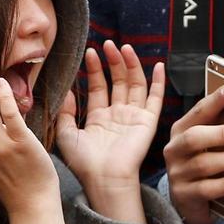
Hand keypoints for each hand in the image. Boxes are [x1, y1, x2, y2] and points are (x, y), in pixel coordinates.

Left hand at [55, 42, 163, 223]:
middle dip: (113, 62)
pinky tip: (157, 65)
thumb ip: (65, 112)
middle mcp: (117, 115)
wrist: (104, 179)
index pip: (98, 86)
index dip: (95, 69)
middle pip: (117, 81)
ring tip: (124, 48)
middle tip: (108, 44)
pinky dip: (158, 82)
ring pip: (134, 84)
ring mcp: (133, 117)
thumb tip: (66, 91)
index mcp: (99, 118)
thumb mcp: (67, 134)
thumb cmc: (85, 163)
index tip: (91, 52)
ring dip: (131, 65)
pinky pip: (155, 98)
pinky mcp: (147, 121)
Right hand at [163, 84, 223, 223]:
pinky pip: (208, 189)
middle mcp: (175, 150)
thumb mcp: (208, 145)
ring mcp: (177, 173)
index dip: (214, 100)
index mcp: (181, 131)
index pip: (197, 112)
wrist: (188, 202)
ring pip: (204, 164)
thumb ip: (220, 130)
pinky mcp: (183, 194)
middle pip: (195, 137)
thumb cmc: (203, 165)